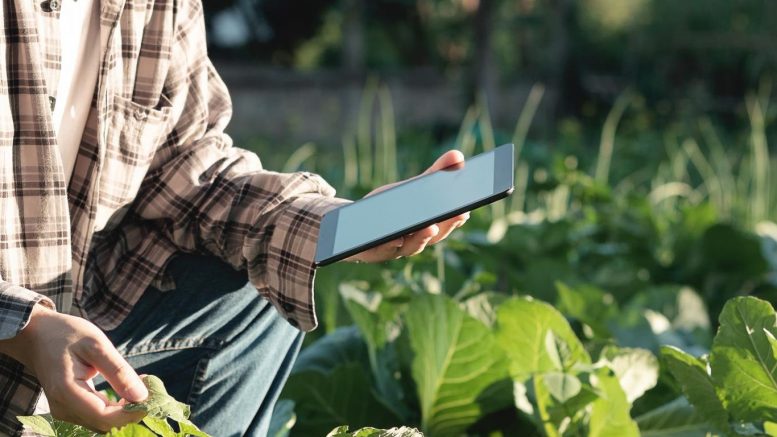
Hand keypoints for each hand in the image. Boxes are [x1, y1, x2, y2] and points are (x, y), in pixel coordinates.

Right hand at [0, 304, 147, 431]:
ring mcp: (64, 412)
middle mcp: (62, 408)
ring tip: (139, 383)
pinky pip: (96, 416)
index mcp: (67, 392)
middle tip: (149, 386)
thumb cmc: (66, 334)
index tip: (152, 398)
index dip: (131, 414)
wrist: (37, 335)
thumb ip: (118, 371)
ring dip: (124, 410)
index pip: (104, 418)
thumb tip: (141, 396)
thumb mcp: (96, 345)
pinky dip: (115, 408)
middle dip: (131, 411)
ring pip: (102, 423)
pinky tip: (126, 389)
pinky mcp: (69, 410)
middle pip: (104, 424)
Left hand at [346, 150, 469, 262]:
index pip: (446, 225)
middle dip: (447, 225)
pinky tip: (395, 235)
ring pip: (413, 246)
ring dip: (423, 237)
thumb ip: (433, 175)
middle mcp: (415, 242)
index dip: (457, 219)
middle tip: (459, 214)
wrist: (353, 223)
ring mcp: (396, 249)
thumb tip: (458, 156)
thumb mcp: (409, 188)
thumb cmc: (387, 207)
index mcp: (427, 228)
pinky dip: (391, 243)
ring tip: (431, 226)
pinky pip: (384, 249)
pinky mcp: (375, 251)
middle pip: (434, 236)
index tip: (467, 209)